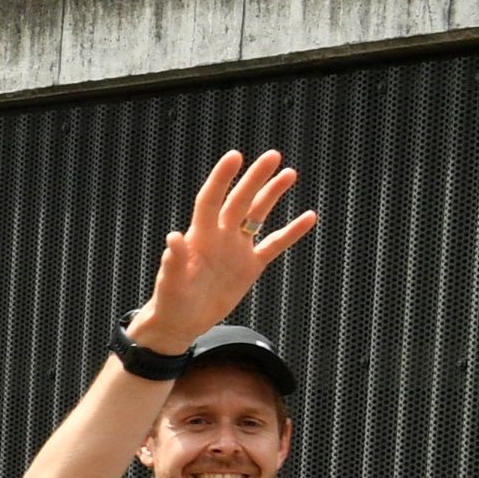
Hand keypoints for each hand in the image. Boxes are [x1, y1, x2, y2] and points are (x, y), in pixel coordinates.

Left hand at [135, 151, 318, 352]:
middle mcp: (220, 236)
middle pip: (240, 200)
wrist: (181, 322)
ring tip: (289, 173)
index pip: (211, 199)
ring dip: (272, 194)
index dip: (222, 178)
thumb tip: (173, 238)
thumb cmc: (169, 302)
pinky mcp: (250, 266)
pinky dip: (291, 232)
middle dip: (255, 178)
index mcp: (199, 236)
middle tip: (273, 155)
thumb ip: (174, 262)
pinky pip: (274, 244)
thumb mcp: (171, 284)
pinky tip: (309, 217)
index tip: (235, 156)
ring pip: (257, 215)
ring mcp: (236, 249)